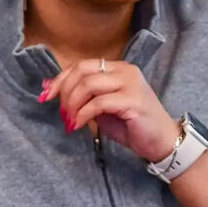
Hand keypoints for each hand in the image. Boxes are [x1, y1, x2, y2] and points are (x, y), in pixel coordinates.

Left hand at [40, 59, 178, 161]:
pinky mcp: (133, 101)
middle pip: (82, 72)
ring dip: (72, 105)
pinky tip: (78, 125)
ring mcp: (131, 84)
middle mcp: (125, 71)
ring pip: (88, 85)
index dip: (60, 79)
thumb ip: (84, 97)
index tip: (46, 96)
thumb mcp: (102, 108)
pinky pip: (98, 103)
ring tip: (70, 121)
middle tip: (61, 113)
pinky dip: (83, 115)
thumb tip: (54, 91)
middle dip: (64, 92)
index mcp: (117, 68)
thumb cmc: (131, 125)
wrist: (161, 141)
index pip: (81, 66)